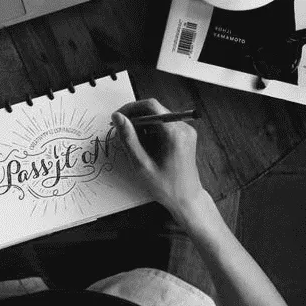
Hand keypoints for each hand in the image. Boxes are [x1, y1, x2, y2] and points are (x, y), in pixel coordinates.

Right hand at [113, 99, 209, 228]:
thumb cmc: (166, 187)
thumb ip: (128, 138)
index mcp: (174, 133)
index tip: (119, 117)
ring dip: (143, 126)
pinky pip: (165, 125)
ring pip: (158, 117)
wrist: (187, 200)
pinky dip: (152, 131)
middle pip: (155, 110)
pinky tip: (146, 147)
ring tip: (135, 144)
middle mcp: (183, 128)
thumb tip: (118, 117)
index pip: (151, 106)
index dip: (131, 108)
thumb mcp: (142, 164)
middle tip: (122, 132)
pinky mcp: (185, 135)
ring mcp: (186, 131)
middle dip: (135, 118)